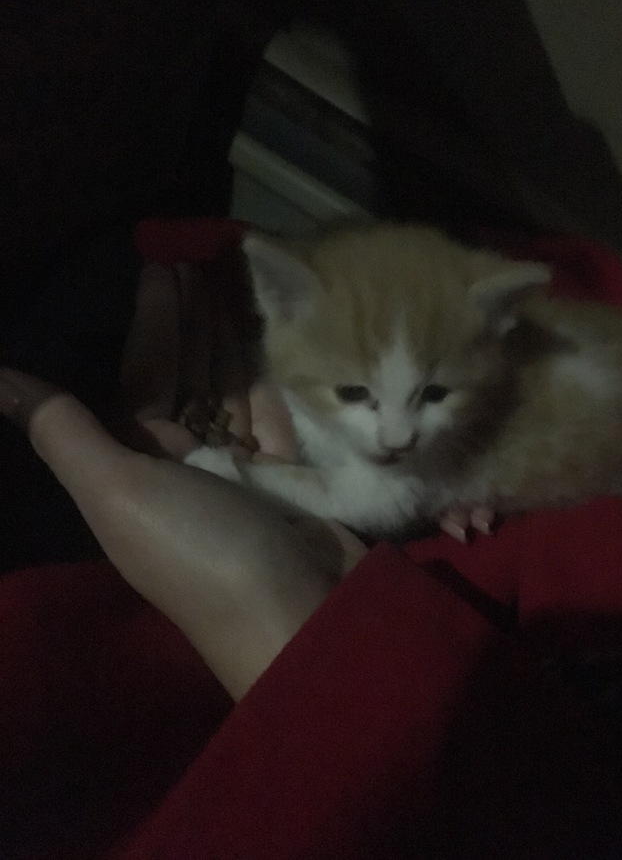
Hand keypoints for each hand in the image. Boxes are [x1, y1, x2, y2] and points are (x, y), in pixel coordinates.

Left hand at [0, 260, 365, 699]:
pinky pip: (277, 413)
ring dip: (232, 338)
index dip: (151, 326)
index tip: (165, 269)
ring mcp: (243, 473)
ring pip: (232, 390)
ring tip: (240, 279)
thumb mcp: (118, 493)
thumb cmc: (202, 551)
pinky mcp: (292, 477)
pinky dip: (272, 376)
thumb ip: (64, 433)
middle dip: (192, 322)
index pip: (140, 381)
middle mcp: (185, 468)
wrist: (303, 618)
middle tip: (205, 257)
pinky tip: (274, 335)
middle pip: (187, 380)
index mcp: (136, 471)